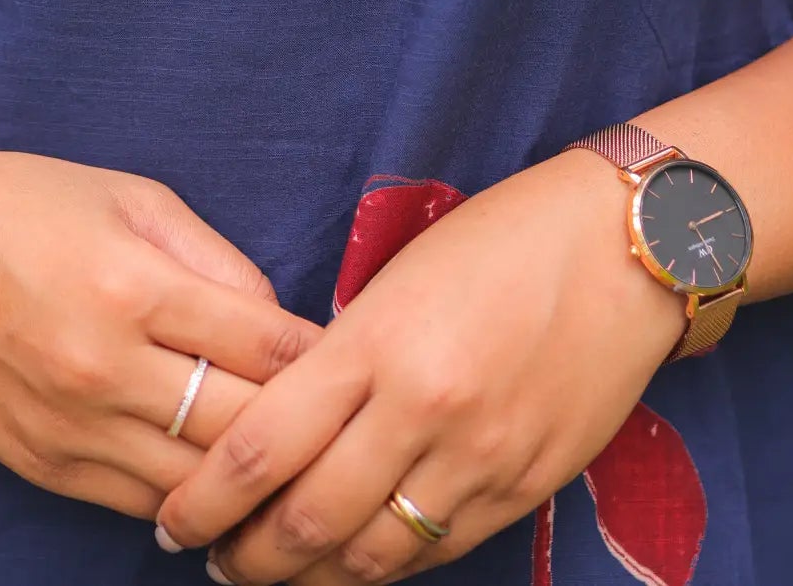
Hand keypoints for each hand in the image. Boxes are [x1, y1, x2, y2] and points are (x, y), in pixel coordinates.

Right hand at [0, 135, 322, 515]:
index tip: (358, 356)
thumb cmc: (18, 202)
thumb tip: (278, 324)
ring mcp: (69, 428)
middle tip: (349, 424)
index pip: (268, 346)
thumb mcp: (127, 193)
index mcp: (131, 285)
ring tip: (301, 469)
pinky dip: (190, 495)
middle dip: (307, 430)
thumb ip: (214, 260)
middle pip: (245, 430)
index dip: (325, 356)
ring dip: (255, 481)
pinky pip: (142, 504)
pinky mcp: (41, 466)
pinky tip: (222, 481)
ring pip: (200, 487)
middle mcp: (102, 367)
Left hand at [156, 149, 687, 581]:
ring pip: (372, 553)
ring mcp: (479, 456)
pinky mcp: (526, 485)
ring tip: (271, 573)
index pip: (263, 446)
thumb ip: (339, 357)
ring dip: (309, 578)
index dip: (205, 498)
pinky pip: (438, 550)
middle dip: (246, 556)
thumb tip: (279, 422)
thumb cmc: (496, 240)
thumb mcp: (393, 281)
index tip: (172, 517)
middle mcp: (422, 409)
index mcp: (374, 344)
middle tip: (210, 559)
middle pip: (308, 519)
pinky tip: (352, 563)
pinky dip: (384, 566)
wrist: (621, 247)